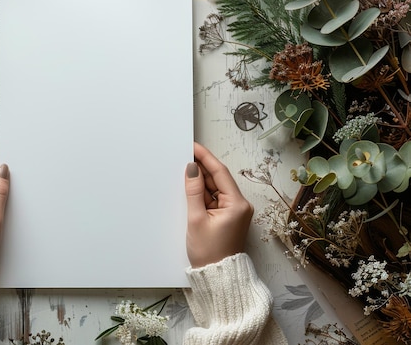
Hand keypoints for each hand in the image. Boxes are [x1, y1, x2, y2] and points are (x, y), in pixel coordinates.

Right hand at [184, 142, 252, 267]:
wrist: (217, 277)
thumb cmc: (210, 253)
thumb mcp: (197, 218)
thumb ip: (193, 191)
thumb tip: (192, 169)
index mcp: (238, 204)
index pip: (220, 172)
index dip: (206, 157)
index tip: (193, 146)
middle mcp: (239, 205)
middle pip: (218, 179)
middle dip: (201, 168)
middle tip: (184, 155)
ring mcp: (233, 211)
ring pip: (214, 188)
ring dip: (200, 181)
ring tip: (183, 171)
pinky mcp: (226, 217)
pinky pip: (213, 199)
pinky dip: (202, 193)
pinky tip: (189, 188)